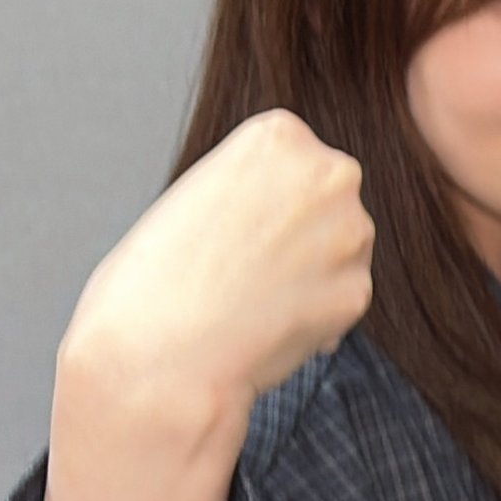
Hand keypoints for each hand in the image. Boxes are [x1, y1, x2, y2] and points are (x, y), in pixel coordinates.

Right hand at [44, 110, 374, 500]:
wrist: (152, 367)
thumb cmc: (144, 297)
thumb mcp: (190, 210)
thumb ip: (250, 189)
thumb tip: (301, 188)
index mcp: (273, 132)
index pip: (294, 157)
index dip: (257, 212)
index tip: (221, 241)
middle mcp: (325, 170)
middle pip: (329, 202)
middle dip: (294, 245)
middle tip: (234, 284)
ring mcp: (348, 232)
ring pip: (342, 253)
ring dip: (305, 283)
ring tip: (242, 310)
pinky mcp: (357, 290)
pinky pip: (345, 299)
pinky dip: (313, 320)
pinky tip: (263, 336)